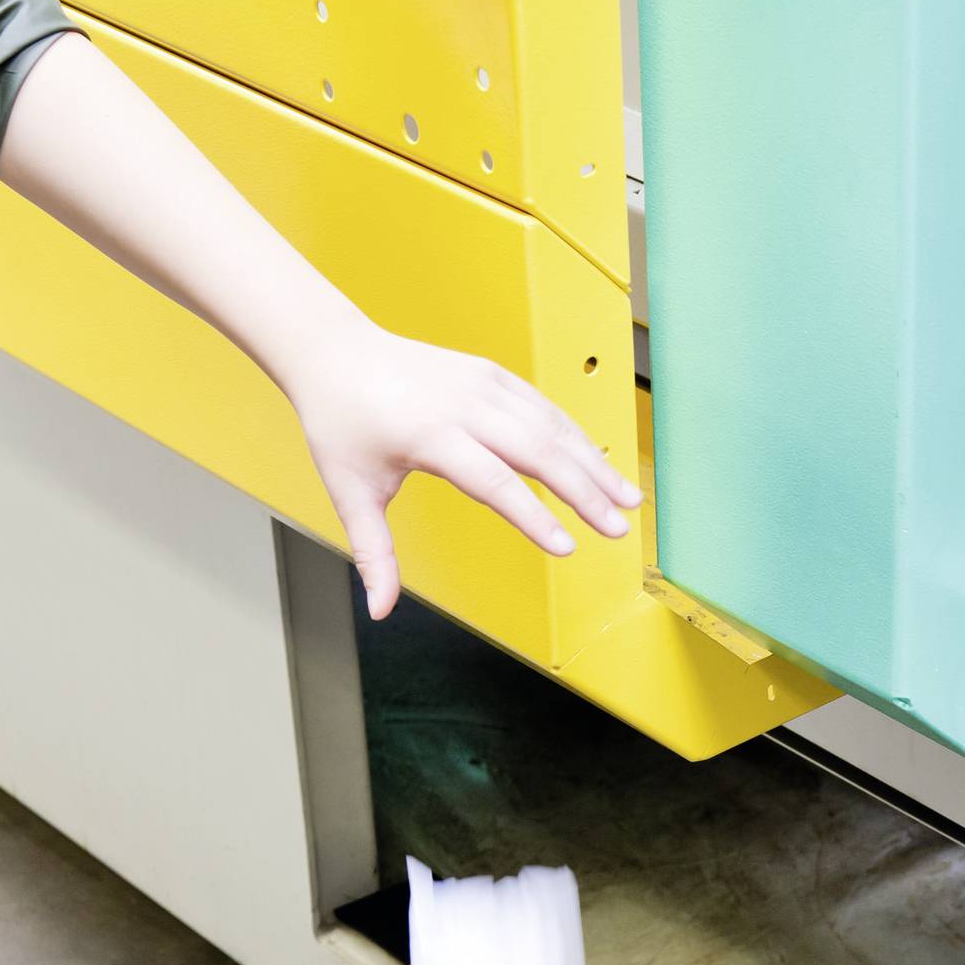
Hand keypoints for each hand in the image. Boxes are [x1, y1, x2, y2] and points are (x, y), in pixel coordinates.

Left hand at [281, 316, 643, 618]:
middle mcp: (462, 404)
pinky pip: (543, 407)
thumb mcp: (350, 492)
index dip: (534, 517)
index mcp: (428, 435)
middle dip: (584, 491)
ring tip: (629, 498)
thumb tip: (380, 610)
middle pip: (537, 451)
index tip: (568, 548)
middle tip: (619, 528)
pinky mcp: (492, 374)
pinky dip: (575, 436)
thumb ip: (374, 553)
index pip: (493, 482)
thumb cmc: (341, 424)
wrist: (335, 353)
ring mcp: (482, 384)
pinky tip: (599, 464)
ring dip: (593, 462)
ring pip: (550, 425)